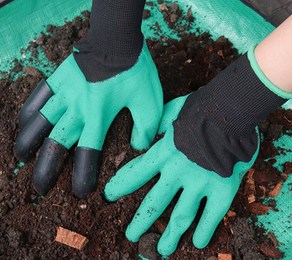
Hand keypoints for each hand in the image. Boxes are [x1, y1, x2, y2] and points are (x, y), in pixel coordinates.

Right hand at [14, 43, 162, 197]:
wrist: (118, 38)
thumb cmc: (135, 69)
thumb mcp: (150, 100)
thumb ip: (145, 126)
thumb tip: (137, 146)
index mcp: (100, 115)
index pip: (88, 151)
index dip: (83, 174)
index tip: (80, 191)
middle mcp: (78, 107)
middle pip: (57, 142)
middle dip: (47, 167)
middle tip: (40, 187)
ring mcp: (65, 92)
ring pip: (41, 121)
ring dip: (29, 141)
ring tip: (21, 158)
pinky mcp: (59, 77)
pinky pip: (39, 95)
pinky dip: (29, 110)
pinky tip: (23, 121)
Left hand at [105, 94, 258, 255]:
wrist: (232, 110)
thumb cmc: (202, 107)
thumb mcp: (173, 109)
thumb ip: (158, 123)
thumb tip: (146, 134)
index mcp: (164, 151)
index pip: (136, 173)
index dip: (121, 185)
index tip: (110, 195)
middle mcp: (178, 171)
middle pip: (155, 202)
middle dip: (141, 220)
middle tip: (131, 235)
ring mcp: (200, 182)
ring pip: (182, 215)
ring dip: (170, 234)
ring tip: (161, 250)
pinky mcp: (223, 189)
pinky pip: (212, 215)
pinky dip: (205, 230)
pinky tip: (198, 242)